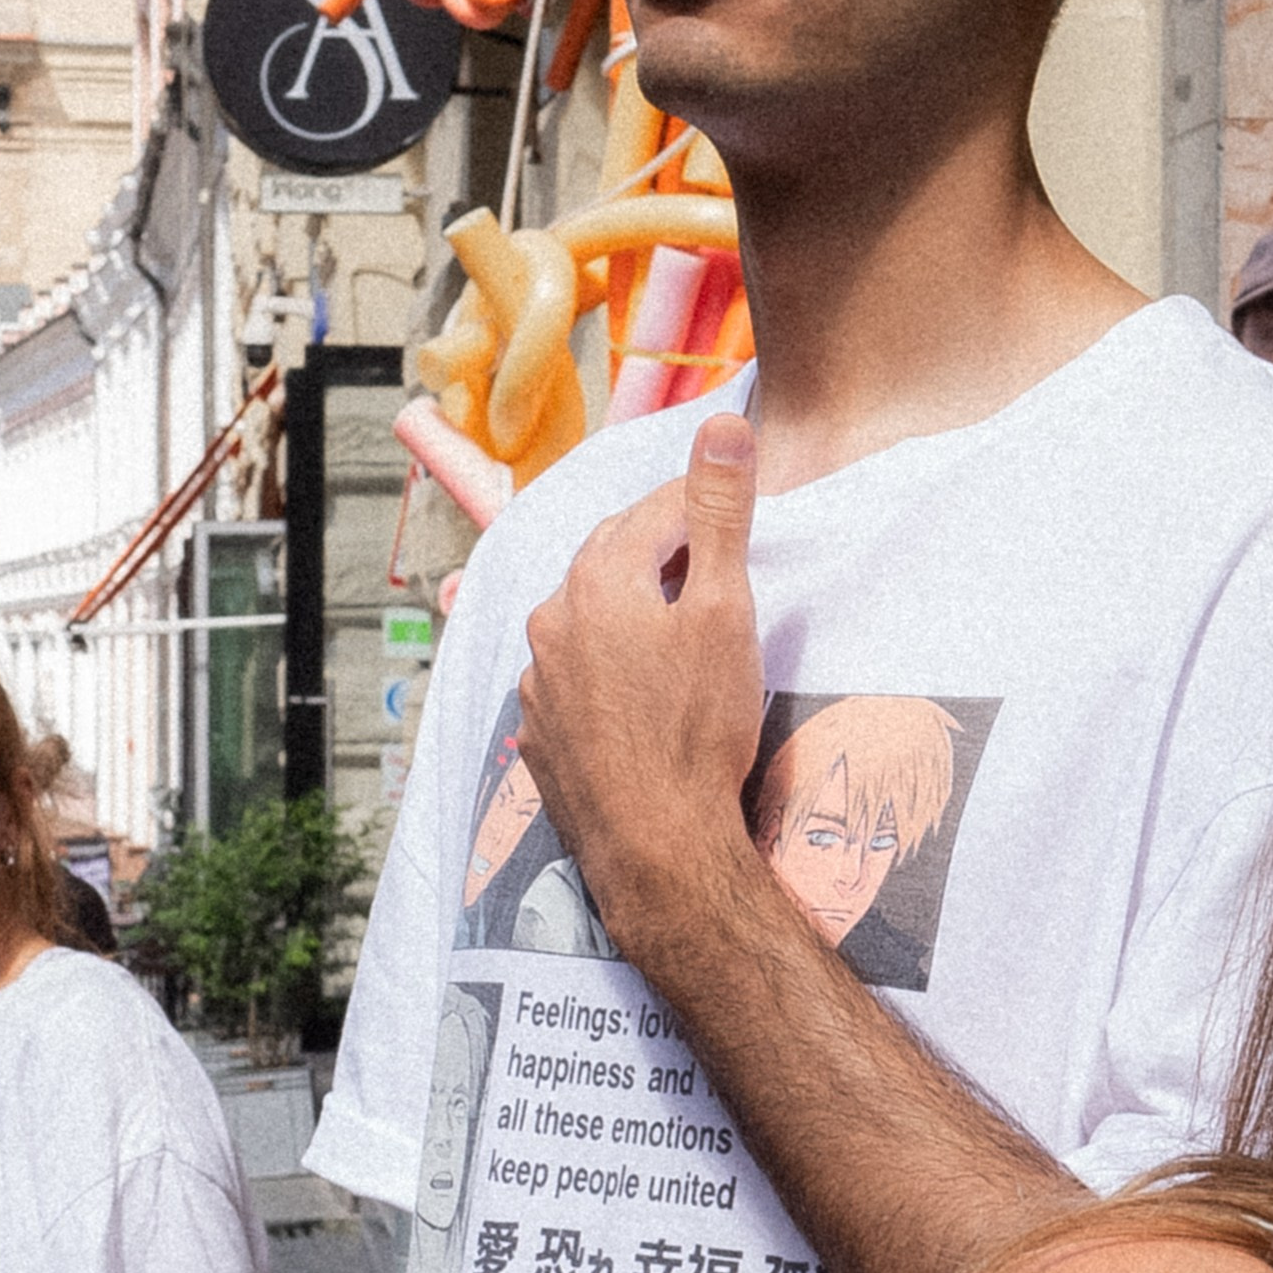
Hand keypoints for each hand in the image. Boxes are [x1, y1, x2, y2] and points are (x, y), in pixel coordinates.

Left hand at [518, 412, 766, 959]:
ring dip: (625, 611)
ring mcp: (539, 682)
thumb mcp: (723, 610)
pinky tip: (638, 692)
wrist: (657, 846)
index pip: (654, 513)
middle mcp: (553, 622)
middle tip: (706, 557)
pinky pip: (571, 680)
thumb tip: (724, 426)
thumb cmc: (697, 730)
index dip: (701, 503)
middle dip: (657, 551)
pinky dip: (603, 670)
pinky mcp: (540, 736)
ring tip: (674, 626)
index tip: (733, 503)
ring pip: (585, 621)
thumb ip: (719, 514)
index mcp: (597, 581)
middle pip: (610, 561)